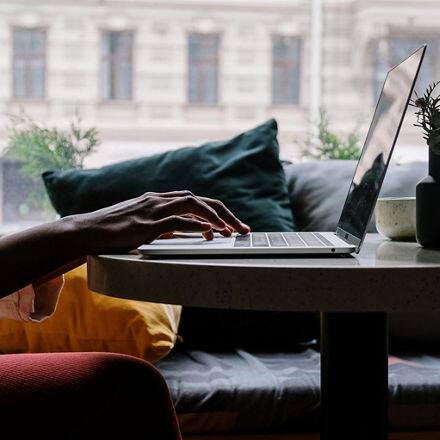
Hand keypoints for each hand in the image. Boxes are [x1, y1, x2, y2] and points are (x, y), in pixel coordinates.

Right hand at [72, 190, 249, 252]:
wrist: (85, 231)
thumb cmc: (113, 230)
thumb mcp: (143, 224)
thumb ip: (164, 225)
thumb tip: (185, 232)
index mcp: (159, 200)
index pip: (195, 200)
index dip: (216, 211)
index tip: (231, 225)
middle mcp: (159, 200)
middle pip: (200, 199)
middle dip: (225, 213)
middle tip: (242, 229)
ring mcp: (152, 210)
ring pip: (192, 204)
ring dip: (215, 217)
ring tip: (231, 231)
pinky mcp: (145, 224)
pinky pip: (176, 221)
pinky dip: (195, 224)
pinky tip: (209, 231)